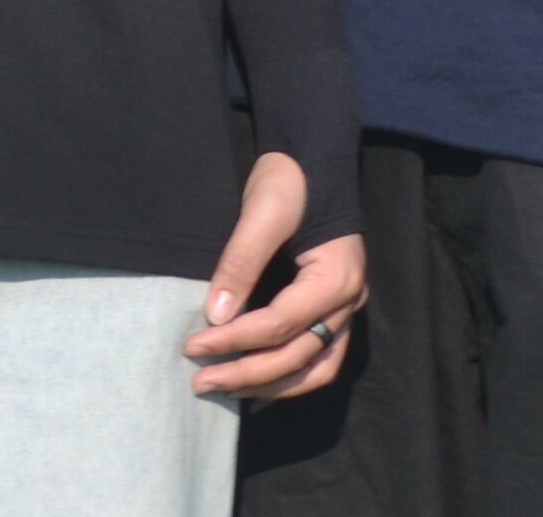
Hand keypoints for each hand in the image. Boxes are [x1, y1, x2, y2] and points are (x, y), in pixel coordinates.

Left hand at [184, 151, 362, 402]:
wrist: (314, 154)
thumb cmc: (290, 178)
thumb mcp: (262, 213)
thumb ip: (240, 264)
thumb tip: (215, 316)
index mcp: (336, 278)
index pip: (279, 325)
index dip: (233, 341)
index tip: (193, 346)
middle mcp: (349, 300)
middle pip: (297, 356)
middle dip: (246, 373)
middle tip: (201, 381)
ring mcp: (347, 308)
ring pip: (315, 369)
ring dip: (270, 384)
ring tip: (226, 388)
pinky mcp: (335, 308)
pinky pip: (319, 359)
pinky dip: (289, 375)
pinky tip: (257, 381)